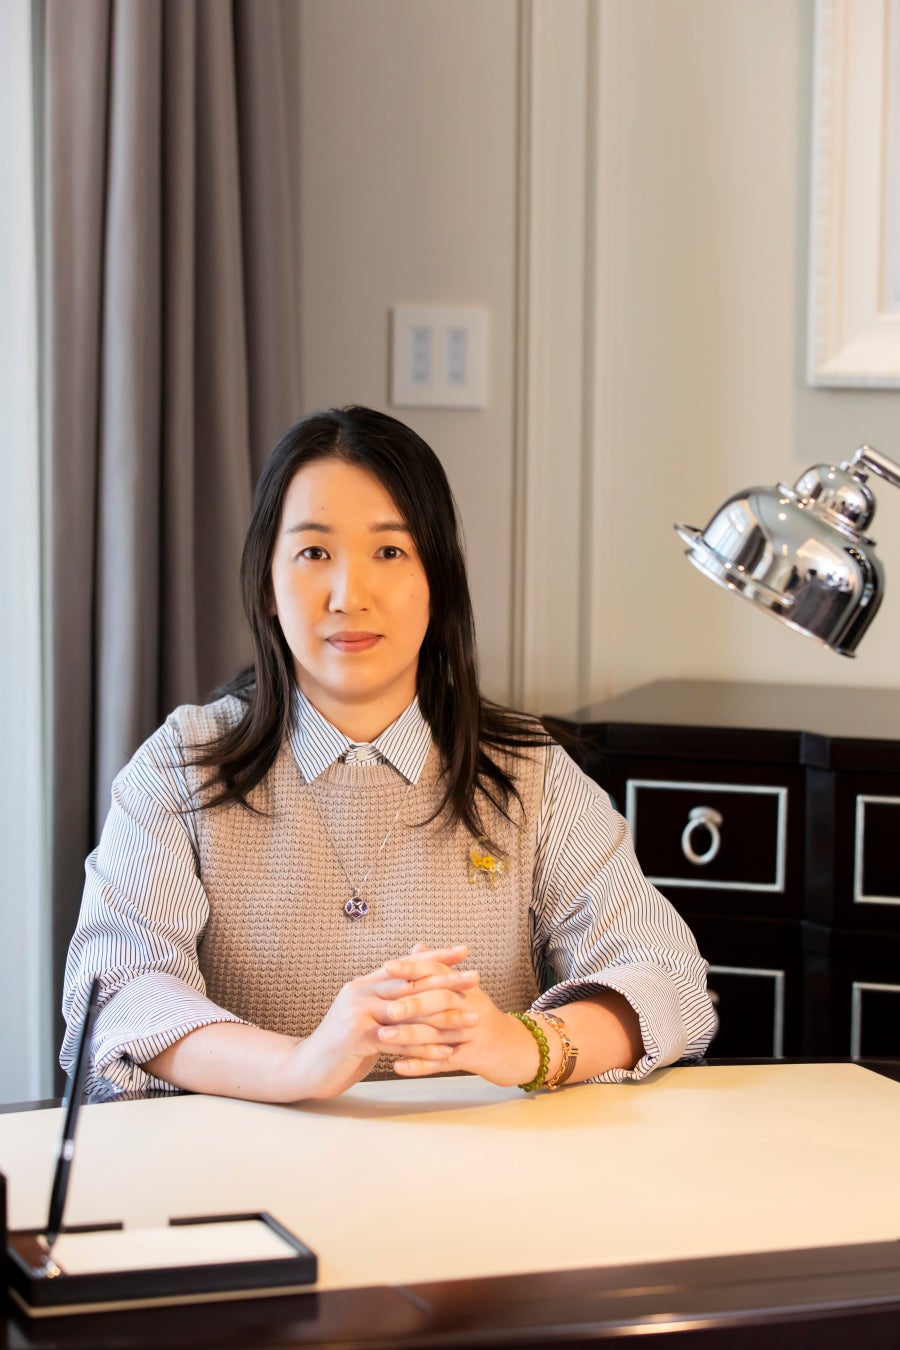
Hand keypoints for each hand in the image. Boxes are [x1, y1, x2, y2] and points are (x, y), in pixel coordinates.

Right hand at [293, 943, 478, 1098]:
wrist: (306, 1067)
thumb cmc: (340, 1042)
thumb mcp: (364, 1012)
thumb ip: (385, 993)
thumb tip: (407, 974)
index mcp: (365, 983)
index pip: (405, 964)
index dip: (435, 955)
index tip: (464, 950)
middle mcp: (362, 992)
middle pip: (412, 983)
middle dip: (447, 980)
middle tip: (476, 977)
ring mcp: (358, 1013)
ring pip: (410, 1013)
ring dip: (444, 1017)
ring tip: (472, 1019)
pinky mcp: (357, 1038)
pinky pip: (399, 1042)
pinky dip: (424, 1048)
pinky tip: (446, 1053)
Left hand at [385, 948, 558, 1087]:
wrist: (518, 1049)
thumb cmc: (483, 1018)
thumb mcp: (467, 991)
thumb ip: (440, 970)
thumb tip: (417, 946)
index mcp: (467, 988)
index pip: (439, 972)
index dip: (414, 968)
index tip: (387, 967)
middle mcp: (473, 1007)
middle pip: (442, 1001)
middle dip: (412, 1004)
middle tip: (386, 1009)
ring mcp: (475, 1033)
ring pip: (439, 1034)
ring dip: (409, 1036)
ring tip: (383, 1037)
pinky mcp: (475, 1058)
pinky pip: (444, 1062)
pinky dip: (420, 1065)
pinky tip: (398, 1066)